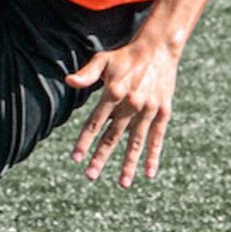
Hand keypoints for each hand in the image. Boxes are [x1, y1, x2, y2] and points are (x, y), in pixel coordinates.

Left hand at [65, 27, 182, 187]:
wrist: (159, 48)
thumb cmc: (126, 56)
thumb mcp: (103, 60)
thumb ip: (87, 74)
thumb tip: (68, 81)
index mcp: (114, 92)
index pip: (95, 122)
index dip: (84, 141)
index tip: (75, 158)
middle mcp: (131, 103)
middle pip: (113, 136)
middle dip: (100, 157)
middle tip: (90, 176)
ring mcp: (148, 109)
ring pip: (136, 142)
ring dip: (128, 164)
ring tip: (122, 183)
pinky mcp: (163, 112)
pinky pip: (157, 138)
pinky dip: (153, 155)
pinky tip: (149, 173)